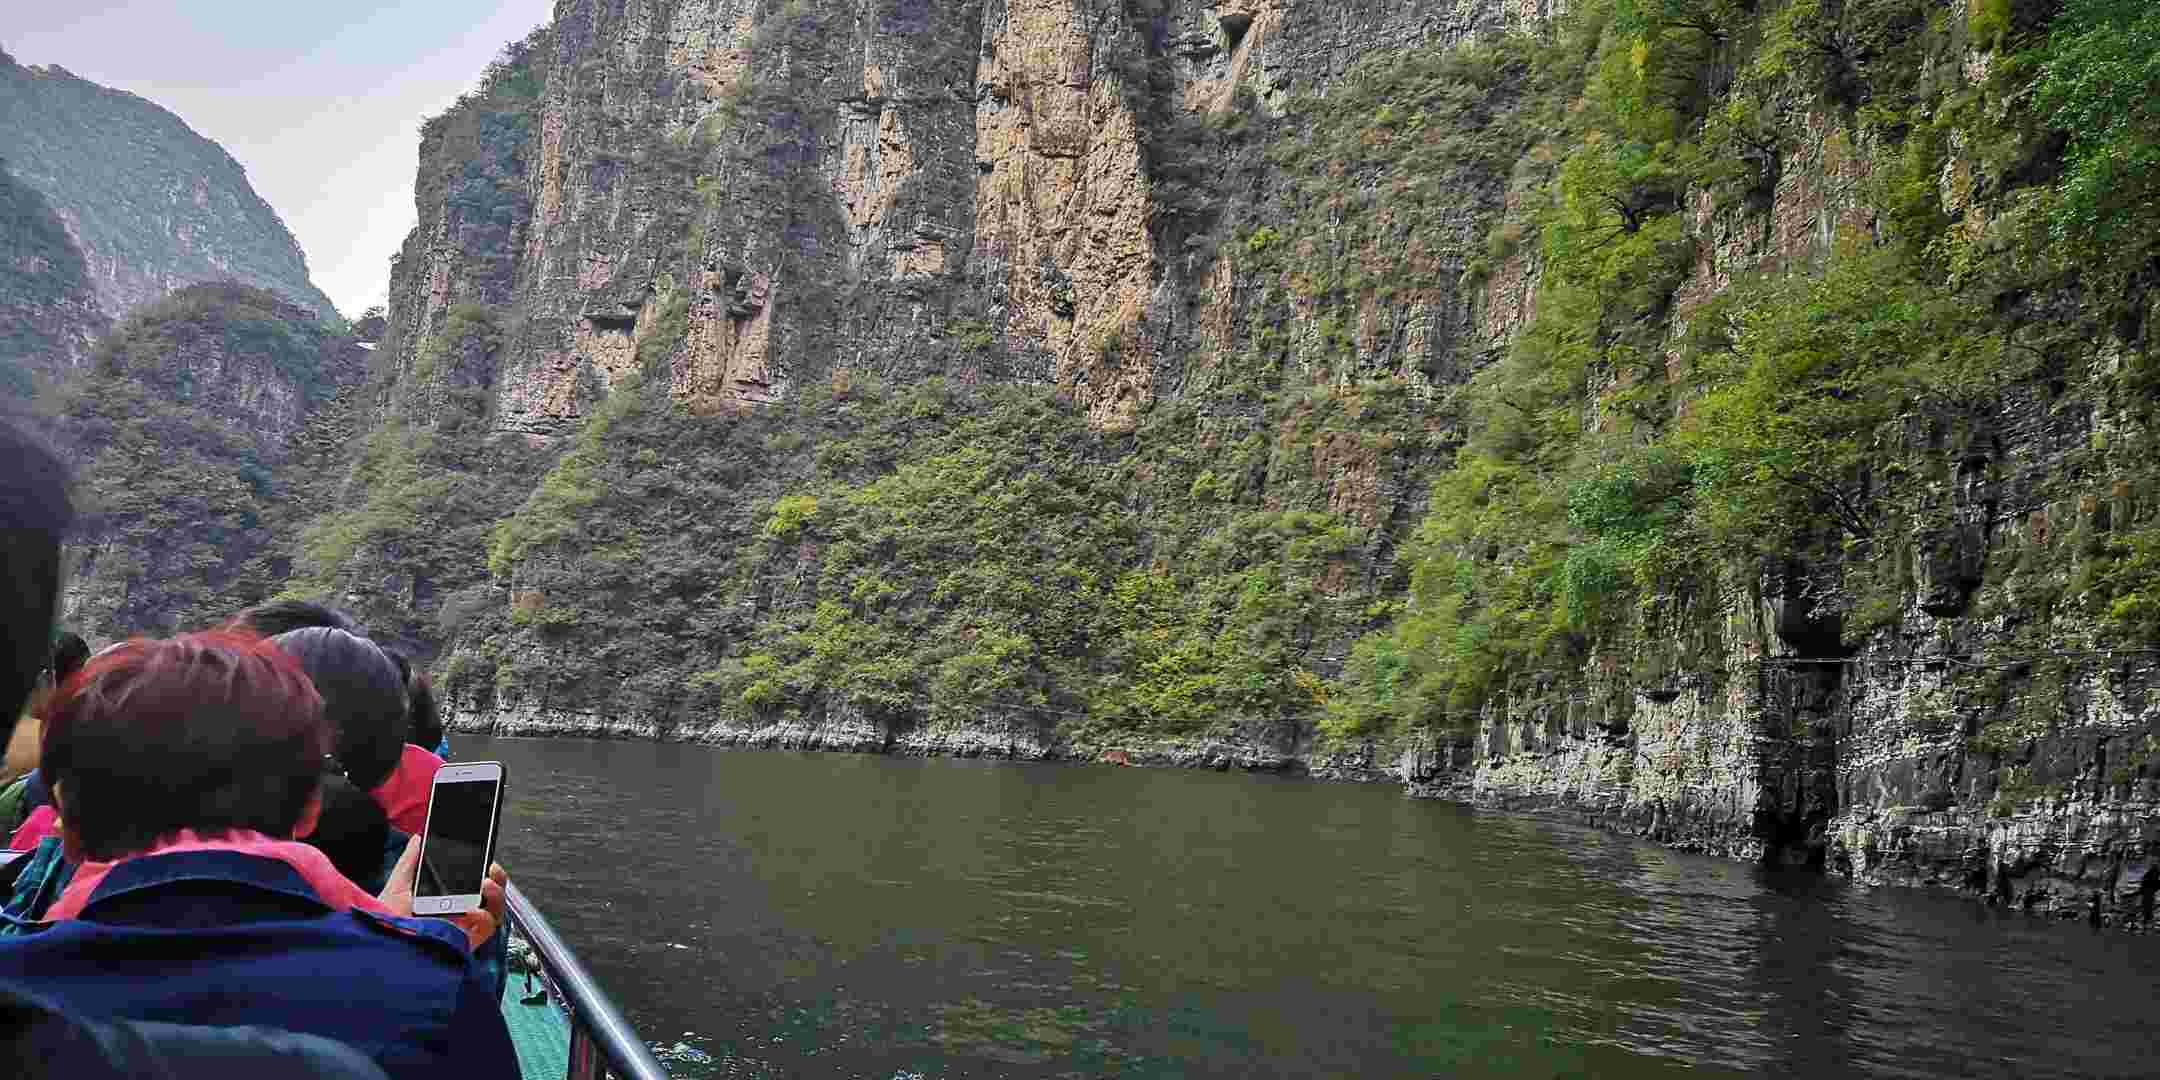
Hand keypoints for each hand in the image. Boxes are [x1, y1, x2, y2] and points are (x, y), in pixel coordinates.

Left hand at [377, 837, 509, 951]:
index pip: (474, 881)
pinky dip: (483, 917)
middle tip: (491, 868)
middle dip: (498, 878)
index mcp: (446, 898)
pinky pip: (485, 930)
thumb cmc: (385, 920)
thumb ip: (410, 861)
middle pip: (491, 895)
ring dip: (496, 894)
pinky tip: (471, 910)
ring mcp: (463, 928)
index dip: (485, 867)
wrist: (379, 944)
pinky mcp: (464, 943)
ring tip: (485, 884)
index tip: (484, 853)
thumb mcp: (397, 886)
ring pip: (495, 911)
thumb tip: (419, 839)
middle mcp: (459, 914)